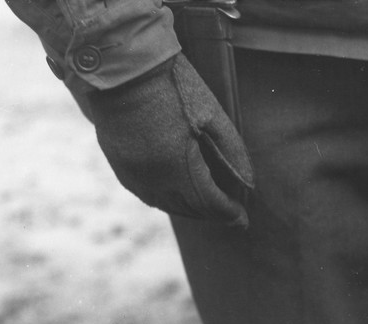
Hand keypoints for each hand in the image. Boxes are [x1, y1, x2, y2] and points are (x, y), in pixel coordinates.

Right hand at [88, 53, 254, 227]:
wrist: (122, 63)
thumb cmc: (173, 84)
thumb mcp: (212, 114)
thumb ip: (233, 151)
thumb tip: (248, 184)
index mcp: (178, 166)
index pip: (210, 204)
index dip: (229, 213)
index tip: (242, 217)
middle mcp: (154, 178)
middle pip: (190, 210)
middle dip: (212, 213)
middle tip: (229, 213)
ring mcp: (133, 174)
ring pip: (167, 206)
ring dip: (190, 209)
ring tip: (207, 205)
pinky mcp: (119, 166)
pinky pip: (146, 195)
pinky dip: (166, 199)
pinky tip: (178, 194)